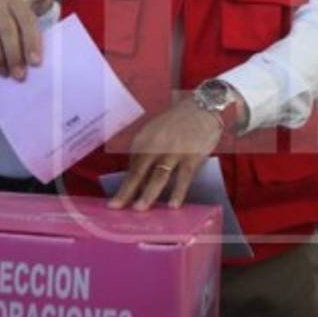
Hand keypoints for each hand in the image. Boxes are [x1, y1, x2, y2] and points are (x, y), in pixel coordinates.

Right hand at [0, 0, 41, 77]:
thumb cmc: (1, 35)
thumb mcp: (18, 33)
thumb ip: (30, 40)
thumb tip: (38, 61)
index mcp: (15, 2)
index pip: (26, 19)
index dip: (32, 41)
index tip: (35, 63)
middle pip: (7, 28)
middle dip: (14, 54)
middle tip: (19, 75)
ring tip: (4, 73)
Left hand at [109, 98, 224, 210]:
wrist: (202, 107)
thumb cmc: (178, 123)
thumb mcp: (156, 133)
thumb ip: (147, 154)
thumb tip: (139, 181)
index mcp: (144, 140)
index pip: (132, 167)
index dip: (124, 186)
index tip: (115, 203)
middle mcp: (156, 145)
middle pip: (139, 172)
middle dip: (127, 191)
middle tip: (117, 208)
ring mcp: (174, 151)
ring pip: (159, 176)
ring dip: (149, 194)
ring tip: (140, 209)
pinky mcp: (192, 156)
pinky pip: (184, 177)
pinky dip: (178, 192)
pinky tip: (173, 205)